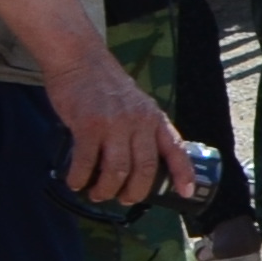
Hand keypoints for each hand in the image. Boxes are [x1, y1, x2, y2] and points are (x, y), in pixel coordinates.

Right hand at [49, 48, 191, 204]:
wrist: (81, 61)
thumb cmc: (107, 87)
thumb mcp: (138, 105)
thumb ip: (142, 129)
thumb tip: (139, 162)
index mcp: (155, 118)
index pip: (176, 149)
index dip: (183, 173)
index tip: (185, 192)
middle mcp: (139, 122)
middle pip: (144, 168)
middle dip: (134, 192)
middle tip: (122, 199)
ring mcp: (114, 124)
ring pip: (116, 170)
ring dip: (106, 189)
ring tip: (98, 194)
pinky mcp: (87, 125)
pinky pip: (85, 162)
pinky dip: (80, 178)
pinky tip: (76, 182)